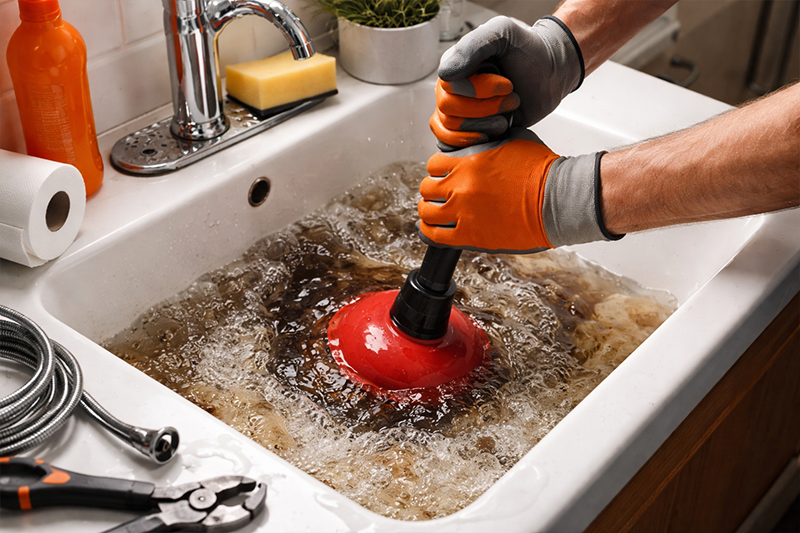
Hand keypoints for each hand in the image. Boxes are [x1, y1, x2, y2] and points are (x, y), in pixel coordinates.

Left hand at [418, 128, 618, 253]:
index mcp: (469, 161)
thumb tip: (481, 142)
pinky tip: (435, 230)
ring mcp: (463, 211)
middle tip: (442, 195)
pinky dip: (431, 232)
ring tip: (438, 213)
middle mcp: (461, 185)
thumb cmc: (542, 170)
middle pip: (427, 187)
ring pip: (426, 211)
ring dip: (430, 211)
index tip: (446, 176)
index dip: (439, 170)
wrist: (557, 199)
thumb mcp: (512, 142)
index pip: (434, 164)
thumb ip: (488, 145)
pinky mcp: (470, 235)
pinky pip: (435, 235)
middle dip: (433, 190)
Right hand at [433, 16, 583, 145]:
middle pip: (448, 110)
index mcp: (454, 65)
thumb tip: (445, 74)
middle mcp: (451, 89)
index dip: (477, 90)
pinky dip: (471, 142)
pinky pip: (450, 144)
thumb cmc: (528, 50)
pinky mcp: (470, 130)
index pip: (448, 87)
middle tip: (512, 99)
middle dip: (485, 109)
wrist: (551, 72)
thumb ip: (474, 46)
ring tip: (508, 114)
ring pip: (452, 129)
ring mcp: (459, 111)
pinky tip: (494, 132)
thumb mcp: (503, 33)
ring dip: (485, 125)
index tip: (507, 84)